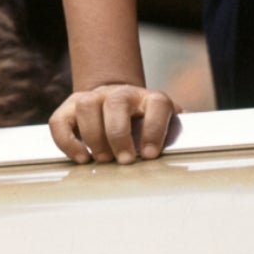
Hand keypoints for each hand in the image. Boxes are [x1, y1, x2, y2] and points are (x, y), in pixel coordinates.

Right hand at [49, 82, 177, 164]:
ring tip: (102, 159)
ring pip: (87, 106)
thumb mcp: (164, 126)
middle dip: (119, 134)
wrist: (116, 101)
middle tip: (123, 160)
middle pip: (117, 102)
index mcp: (149, 98)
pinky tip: (81, 158)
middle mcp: (121, 94)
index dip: (155, 128)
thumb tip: (193, 146)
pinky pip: (60, 121)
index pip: (157, 104)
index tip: (151, 154)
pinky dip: (67, 141)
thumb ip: (176, 134)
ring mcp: (94, 98)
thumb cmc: (143, 123)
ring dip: (94, 136)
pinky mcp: (70, 108)